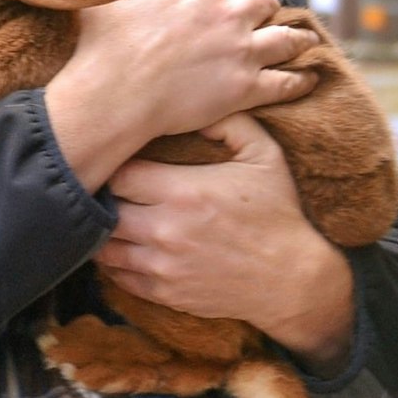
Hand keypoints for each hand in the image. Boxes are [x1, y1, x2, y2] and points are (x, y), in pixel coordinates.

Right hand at [49, 0, 318, 187]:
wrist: (112, 94)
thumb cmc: (102, 44)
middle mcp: (226, 14)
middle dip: (260, 4)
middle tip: (258, 13)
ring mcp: (240, 52)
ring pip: (285, 38)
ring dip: (296, 37)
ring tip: (304, 39)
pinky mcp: (245, 89)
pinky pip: (285, 83)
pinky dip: (301, 80)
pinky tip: (309, 78)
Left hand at [95, 113, 354, 373]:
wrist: (295, 279)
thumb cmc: (279, 214)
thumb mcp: (265, 157)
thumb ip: (230, 124)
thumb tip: (198, 105)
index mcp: (183, 192)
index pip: (117, 175)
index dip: (112, 167)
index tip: (118, 165)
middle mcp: (165, 229)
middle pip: (103, 211)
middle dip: (103, 201)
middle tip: (106, 193)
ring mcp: (162, 265)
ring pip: (104, 247)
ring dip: (103, 234)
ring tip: (108, 221)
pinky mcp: (164, 292)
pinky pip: (119, 278)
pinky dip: (113, 264)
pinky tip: (122, 248)